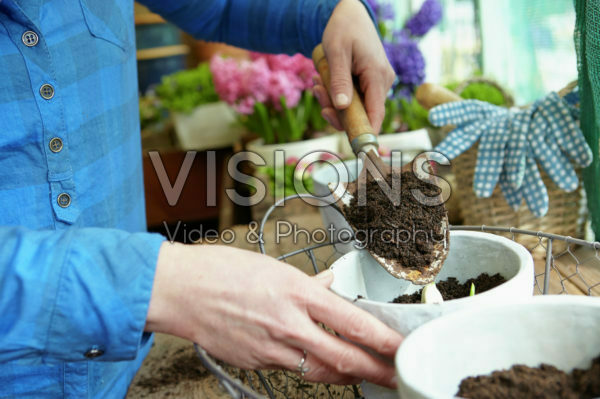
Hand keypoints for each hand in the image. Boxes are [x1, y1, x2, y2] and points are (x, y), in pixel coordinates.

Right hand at [146, 243, 402, 387]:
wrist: (181, 290)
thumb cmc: (222, 271)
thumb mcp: (273, 268)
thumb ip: (306, 285)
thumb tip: (329, 287)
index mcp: (297, 292)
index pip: (352, 322)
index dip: (383, 339)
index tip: (401, 347)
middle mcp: (288, 323)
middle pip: (344, 358)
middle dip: (375, 370)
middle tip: (395, 376)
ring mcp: (271, 347)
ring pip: (320, 370)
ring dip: (345, 374)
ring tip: (363, 373)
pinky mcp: (256, 362)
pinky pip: (290, 367)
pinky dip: (307, 365)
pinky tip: (313, 359)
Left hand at [313, 0, 394, 132]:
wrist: (350, 13)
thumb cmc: (344, 28)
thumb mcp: (337, 53)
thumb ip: (340, 80)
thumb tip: (342, 107)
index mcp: (377, 77)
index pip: (375, 116)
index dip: (364, 133)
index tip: (350, 146)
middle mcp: (382, 83)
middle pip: (362, 114)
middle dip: (337, 111)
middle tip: (317, 93)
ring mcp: (376, 83)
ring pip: (354, 107)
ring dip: (333, 101)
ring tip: (317, 83)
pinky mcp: (368, 82)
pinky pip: (353, 97)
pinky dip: (337, 94)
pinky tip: (323, 81)